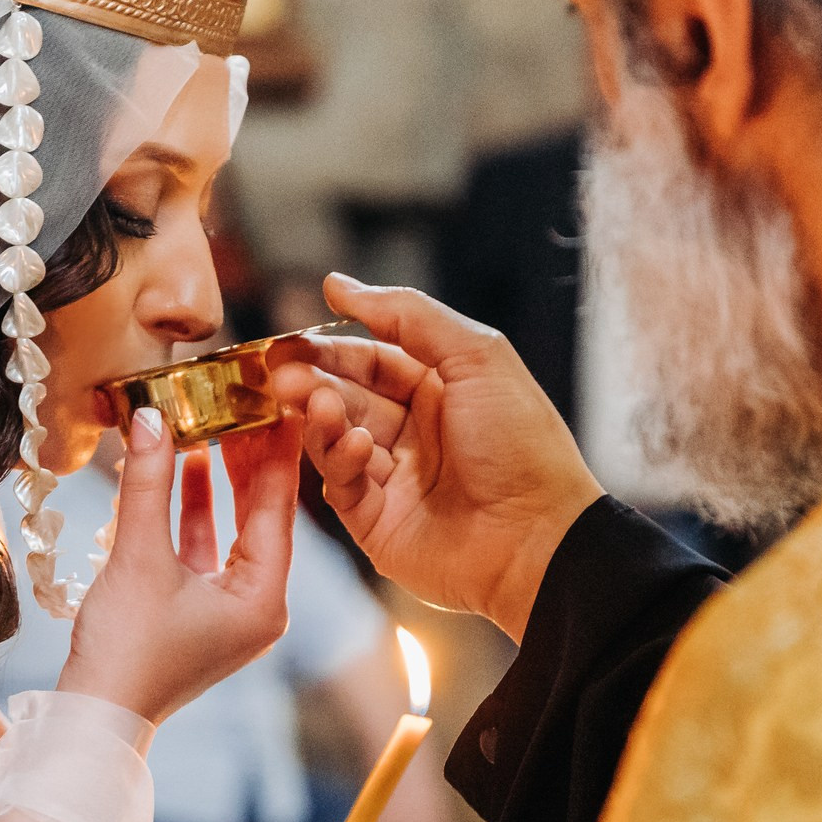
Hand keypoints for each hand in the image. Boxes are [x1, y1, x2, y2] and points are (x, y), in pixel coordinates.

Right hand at [57, 409, 298, 726]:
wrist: (94, 719)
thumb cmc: (126, 651)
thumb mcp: (138, 556)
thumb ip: (147, 483)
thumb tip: (149, 418)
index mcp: (265, 600)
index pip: (279, 509)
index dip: (277, 451)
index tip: (281, 402)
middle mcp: (257, 607)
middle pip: (260, 517)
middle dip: (247, 461)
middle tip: (244, 405)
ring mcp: (228, 613)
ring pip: (230, 531)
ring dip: (215, 482)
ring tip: (208, 425)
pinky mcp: (198, 615)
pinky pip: (203, 550)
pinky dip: (190, 513)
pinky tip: (177, 470)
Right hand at [270, 276, 601, 640]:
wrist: (540, 537)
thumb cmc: (523, 445)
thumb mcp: (476, 356)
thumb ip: (408, 315)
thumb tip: (338, 284)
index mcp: (439, 391)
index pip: (369, 359)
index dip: (331, 347)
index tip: (292, 337)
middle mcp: (413, 433)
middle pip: (343, 396)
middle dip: (312, 381)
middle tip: (281, 372)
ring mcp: (392, 479)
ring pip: (333, 439)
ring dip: (321, 417)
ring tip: (317, 403)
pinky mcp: (376, 523)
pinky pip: (341, 484)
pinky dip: (341, 460)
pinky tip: (357, 445)